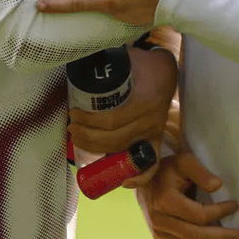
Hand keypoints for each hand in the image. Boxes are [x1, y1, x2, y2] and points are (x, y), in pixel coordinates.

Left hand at [68, 46, 177, 187]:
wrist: (166, 70)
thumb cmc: (141, 63)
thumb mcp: (125, 58)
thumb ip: (105, 61)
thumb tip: (77, 63)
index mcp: (144, 102)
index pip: (112, 120)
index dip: (88, 121)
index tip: (72, 113)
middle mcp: (150, 121)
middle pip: (114, 140)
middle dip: (87, 137)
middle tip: (71, 128)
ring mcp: (154, 133)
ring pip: (124, 151)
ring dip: (98, 151)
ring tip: (80, 141)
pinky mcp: (156, 140)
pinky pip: (152, 165)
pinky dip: (139, 178)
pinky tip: (121, 180)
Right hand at [137, 152, 238, 238]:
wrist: (144, 184)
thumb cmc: (167, 171)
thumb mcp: (184, 161)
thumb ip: (200, 172)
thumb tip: (218, 186)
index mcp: (166, 201)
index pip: (198, 214)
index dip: (219, 212)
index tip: (235, 206)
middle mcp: (160, 221)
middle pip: (195, 236)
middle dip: (222, 238)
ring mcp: (159, 234)